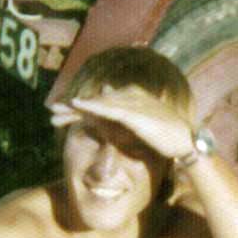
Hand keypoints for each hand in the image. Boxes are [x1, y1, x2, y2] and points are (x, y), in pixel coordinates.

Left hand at [51, 84, 194, 160]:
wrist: (185, 141)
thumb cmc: (167, 135)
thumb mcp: (145, 126)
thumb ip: (130, 119)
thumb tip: (117, 121)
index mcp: (131, 98)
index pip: (101, 103)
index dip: (81, 109)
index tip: (62, 116)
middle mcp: (130, 96)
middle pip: (96, 101)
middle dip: (73, 108)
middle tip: (52, 112)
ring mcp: (132, 103)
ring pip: (98, 104)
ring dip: (76, 108)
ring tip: (56, 112)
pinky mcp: (134, 113)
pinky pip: (108, 108)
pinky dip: (92, 105)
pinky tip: (78, 105)